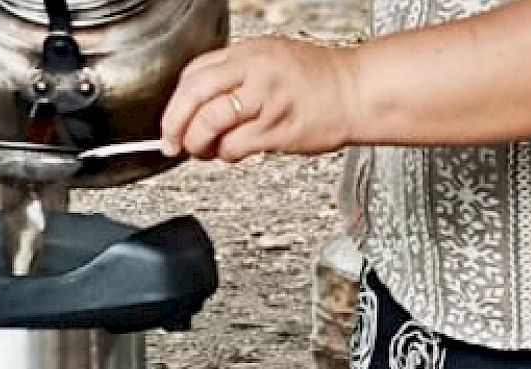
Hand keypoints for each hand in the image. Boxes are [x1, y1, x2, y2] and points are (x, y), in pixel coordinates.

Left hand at [159, 37, 358, 161]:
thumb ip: (237, 76)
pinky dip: (226, 154)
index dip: (176, 100)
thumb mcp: (272, 59)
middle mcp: (255, 71)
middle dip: (174, 123)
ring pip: (211, 122)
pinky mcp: (278, 128)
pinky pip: (236, 145)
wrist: (359, 92)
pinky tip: (232, 153)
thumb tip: (201, 103)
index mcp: (250, 52)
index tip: (172, 118)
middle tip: (171, 141)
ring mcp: (266, 99)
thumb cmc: (321, 80)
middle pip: (194, 94)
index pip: (195, 73)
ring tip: (202, 150)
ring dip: (198, 142)